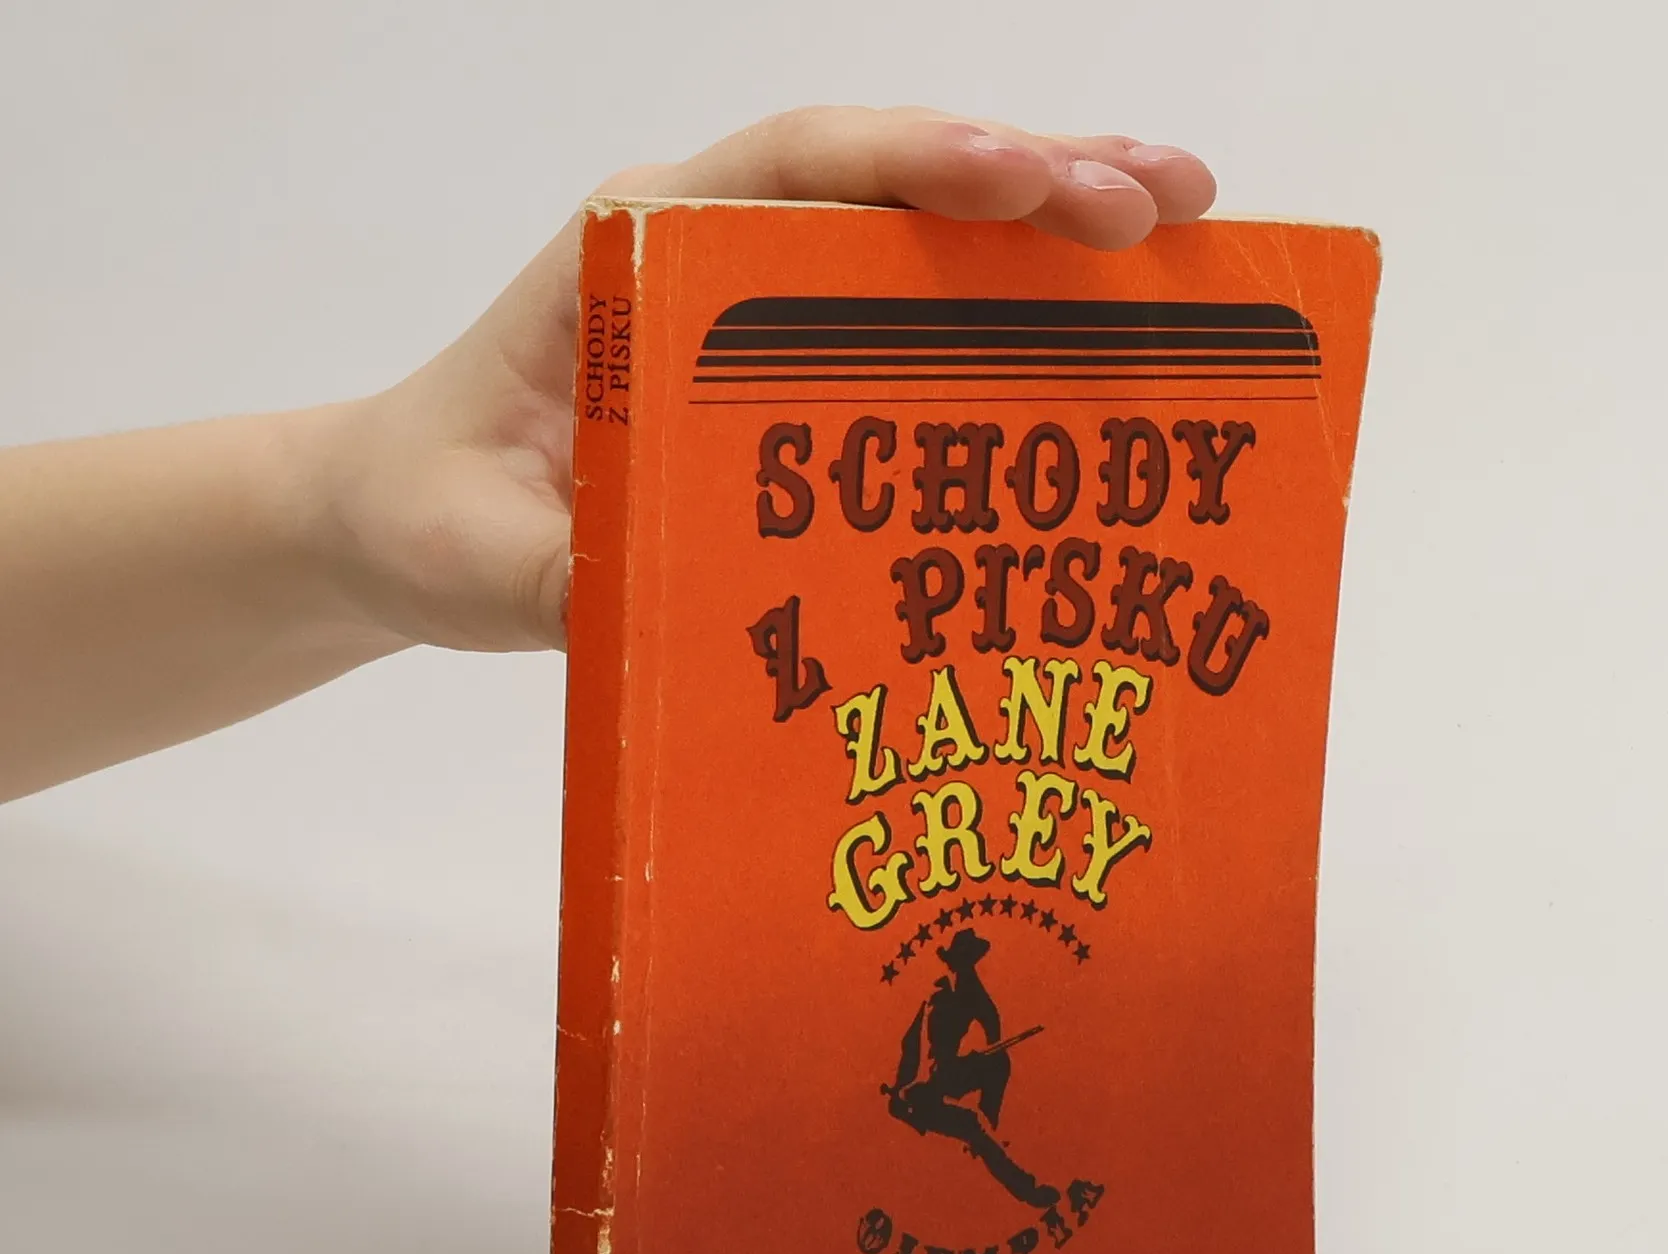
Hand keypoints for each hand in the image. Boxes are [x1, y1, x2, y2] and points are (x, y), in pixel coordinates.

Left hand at [320, 107, 1217, 658]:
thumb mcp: (476, 557)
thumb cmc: (432, 513)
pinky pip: (915, 314)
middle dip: (1038, 175)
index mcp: (639, 251)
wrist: (403, 521)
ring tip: (1184, 227)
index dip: (916, 164)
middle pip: (893, 178)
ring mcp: (761, 302)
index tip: (1023, 181)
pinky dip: (1015, 310)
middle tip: (1171, 200)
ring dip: (1055, 222)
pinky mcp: (791, 368)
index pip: (793, 168)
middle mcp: (715, 249)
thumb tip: (680, 595)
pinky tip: (1109, 330)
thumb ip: (566, 574)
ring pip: (924, 233)